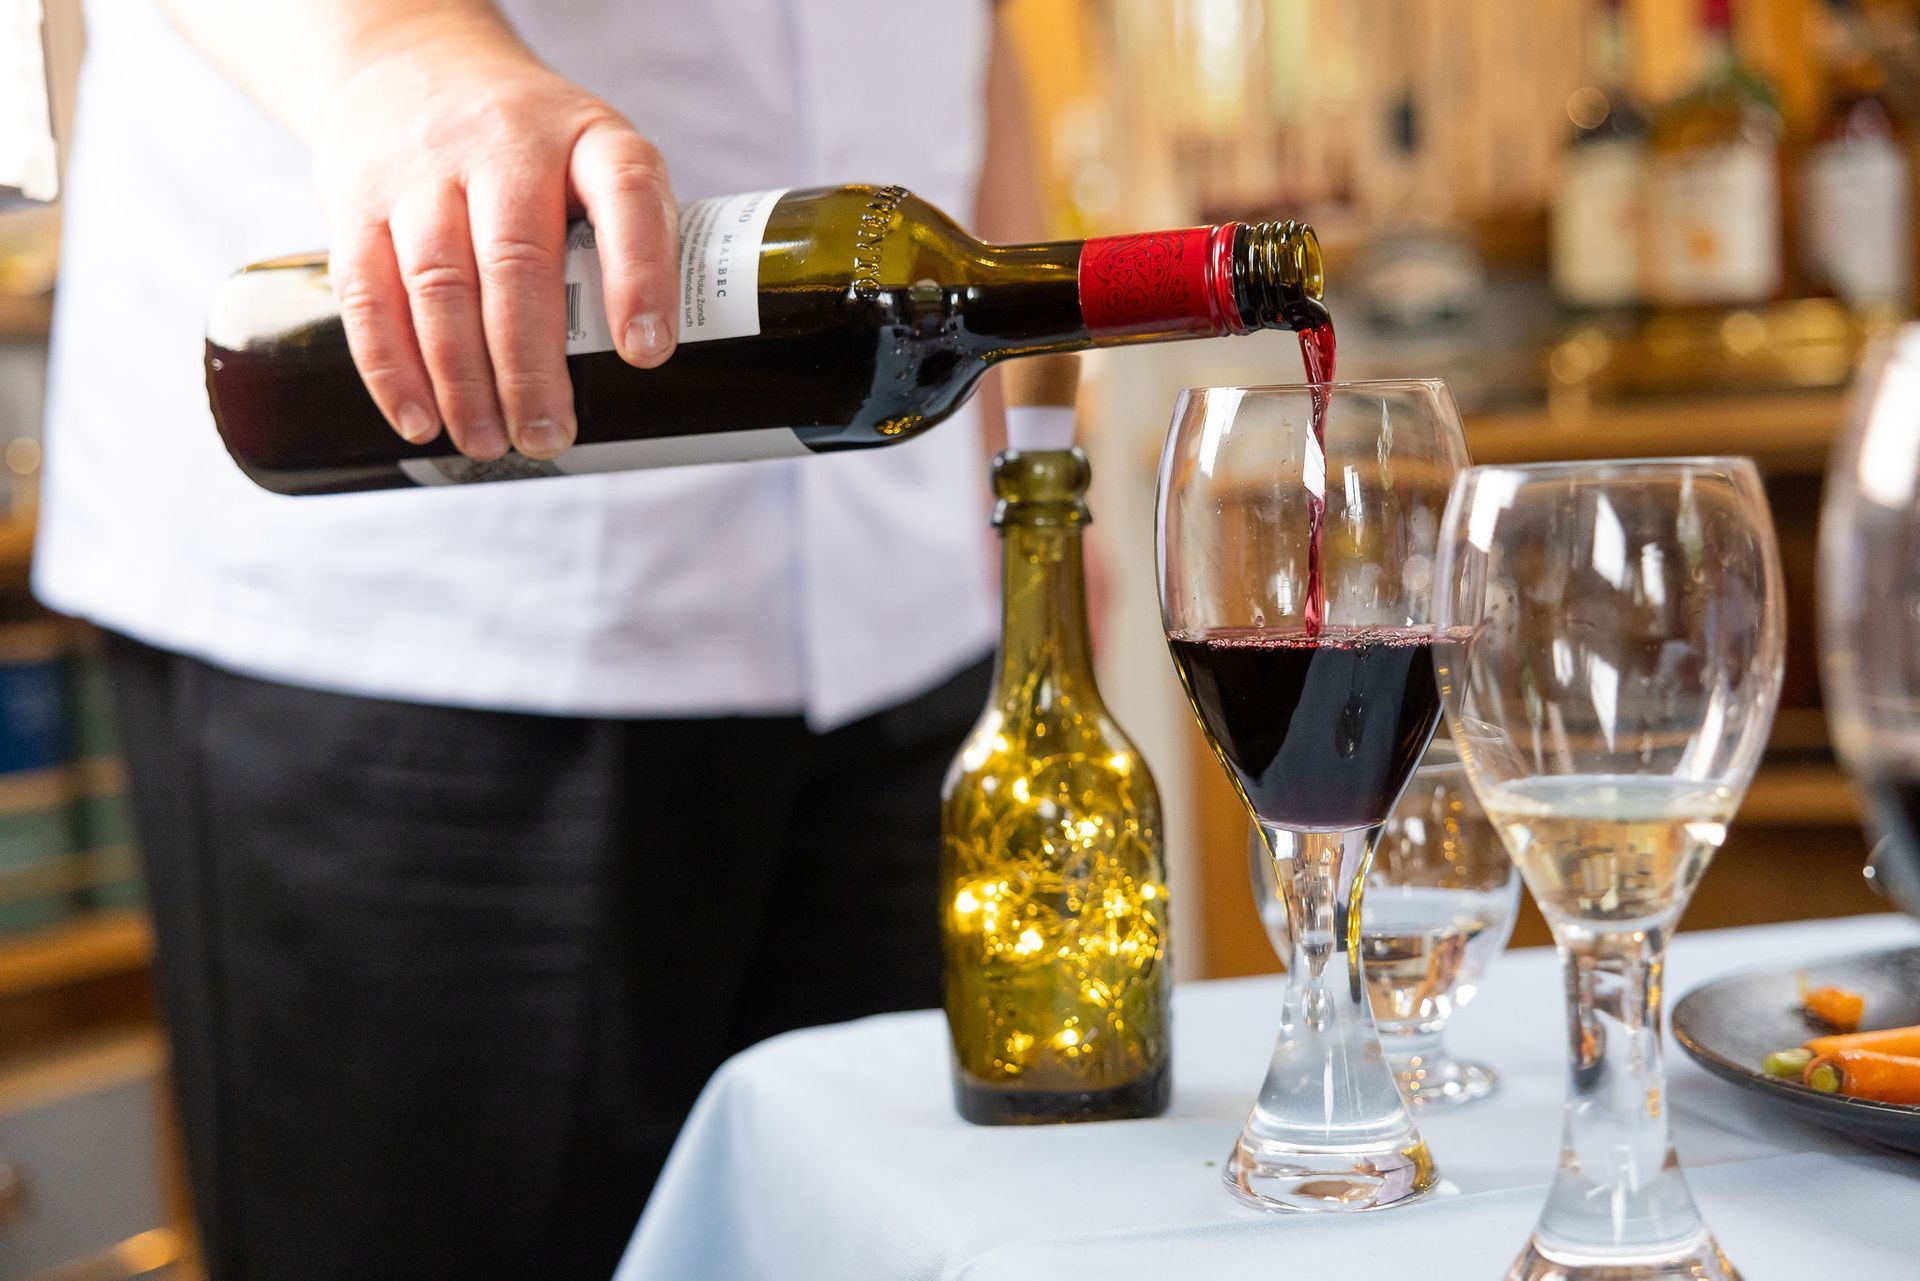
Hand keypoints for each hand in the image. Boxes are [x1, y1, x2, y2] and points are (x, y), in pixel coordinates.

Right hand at [311, 24, 677, 460]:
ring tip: (488, 444)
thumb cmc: (532, 145)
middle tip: (549, 437)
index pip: (624, 195)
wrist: (411, 62)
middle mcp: (505, 146)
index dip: (638, 274)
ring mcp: (424, 171)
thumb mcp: (596, 156)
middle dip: (531, 365)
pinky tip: (420, 421)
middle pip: (517, 260)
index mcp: (588, 137)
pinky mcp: (357, 201)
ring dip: (463, 379)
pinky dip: (391, 367)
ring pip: (438, 282)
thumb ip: (628, 238)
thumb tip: (658, 368)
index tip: (646, 354)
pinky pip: (366, 292)